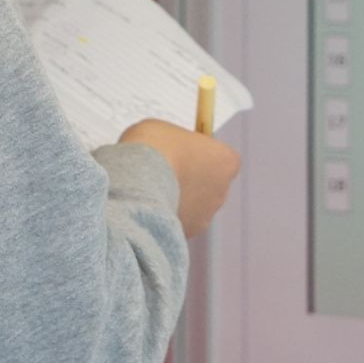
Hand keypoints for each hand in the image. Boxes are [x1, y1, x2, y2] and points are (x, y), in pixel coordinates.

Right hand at [118, 119, 241, 239]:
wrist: (137, 183)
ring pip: (193, 206)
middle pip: (209, 183)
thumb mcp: (163, 129)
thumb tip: (167, 147)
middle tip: (164, 170)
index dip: (201, 153)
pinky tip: (144, 206)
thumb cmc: (153, 148)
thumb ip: (174, 142)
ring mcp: (206, 215)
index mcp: (226, 160)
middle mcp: (222, 190)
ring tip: (149, 189)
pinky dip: (163, 216)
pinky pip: (176, 222)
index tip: (182, 149)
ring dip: (176, 198)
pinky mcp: (186, 233)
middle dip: (190, 178)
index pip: (221, 156)